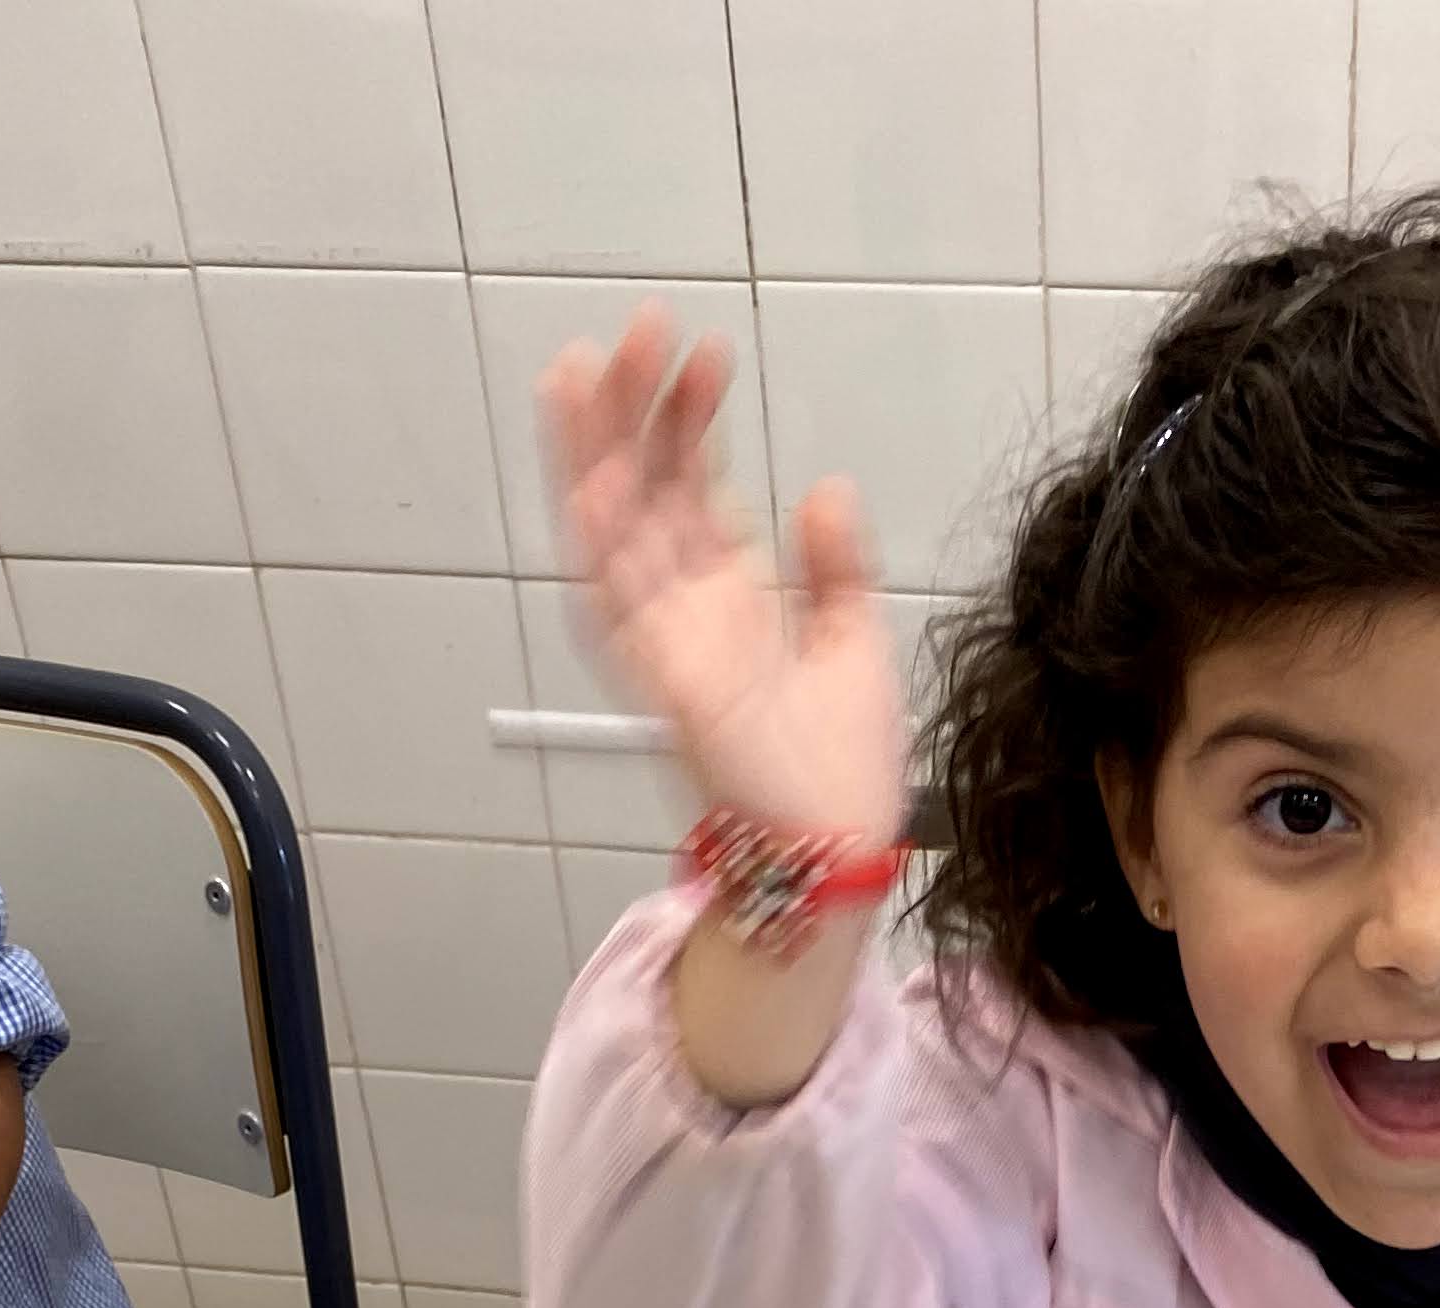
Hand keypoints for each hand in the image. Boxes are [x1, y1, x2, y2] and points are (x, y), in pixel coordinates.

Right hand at [541, 307, 907, 848]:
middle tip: (641, 327)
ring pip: (609, 527)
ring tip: (584, 367)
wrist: (841, 848)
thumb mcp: (855, 641)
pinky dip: (599, 542)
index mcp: (726, 595)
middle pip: (640, 488)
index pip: (692, 483)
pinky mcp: (663, 682)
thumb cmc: (844, 766)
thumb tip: (827, 488)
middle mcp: (684, 609)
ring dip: (593, 451)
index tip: (709, 351)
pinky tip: (590, 478)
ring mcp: (666, 643)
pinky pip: (614, 603)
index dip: (691, 417)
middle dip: (633, 408)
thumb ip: (838, 565)